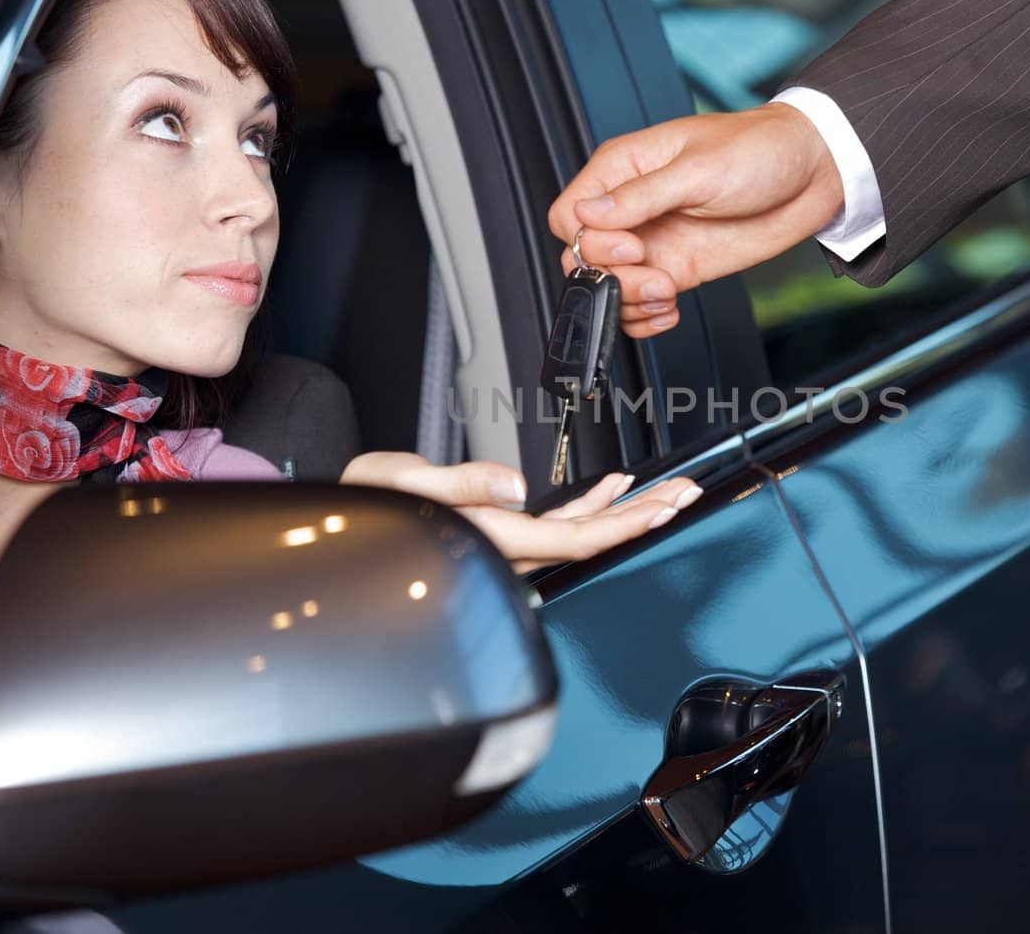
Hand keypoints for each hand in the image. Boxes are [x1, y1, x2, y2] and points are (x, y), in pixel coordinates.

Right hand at [339, 452, 701, 572]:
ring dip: (627, 509)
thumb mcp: (406, 482)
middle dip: (645, 516)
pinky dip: (590, 503)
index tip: (665, 506)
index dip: (627, 523)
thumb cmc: (365, 507)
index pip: (578, 535)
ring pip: (583, 530)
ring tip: (667, 491)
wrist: (341, 529)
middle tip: (688, 495)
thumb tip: (514, 484)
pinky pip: (558, 521)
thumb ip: (462, 483)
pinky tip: (613, 486)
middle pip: (595, 537)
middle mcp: (510, 548)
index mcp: (496, 536)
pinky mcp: (501, 529)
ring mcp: (509, 542)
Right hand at [548, 103, 843, 338]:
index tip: (634, 243)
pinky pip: (639, 303)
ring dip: (629, 301)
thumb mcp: (698, 169)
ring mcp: (652, 242)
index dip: (590, 240)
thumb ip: (641, 195)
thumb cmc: (759, 150)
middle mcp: (631, 208)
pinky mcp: (676, 268)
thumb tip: (588, 215)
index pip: (569, 215)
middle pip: (582, 257)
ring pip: (607, 286)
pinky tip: (669, 310)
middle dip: (610, 275)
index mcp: (622, 169)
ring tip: (668, 294)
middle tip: (654, 273)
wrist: (812, 173)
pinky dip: (645, 317)